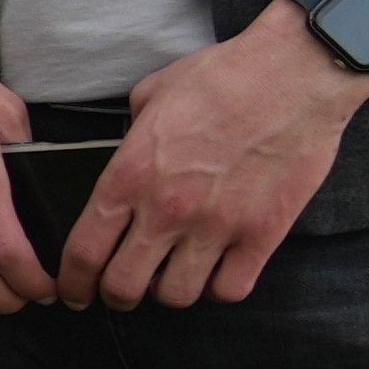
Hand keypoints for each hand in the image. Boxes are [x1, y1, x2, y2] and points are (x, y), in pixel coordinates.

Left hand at [66, 3, 368, 308]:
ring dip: (170, 291)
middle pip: (123, 287)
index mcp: (130, 175)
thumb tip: (126, 162)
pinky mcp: (263, 234)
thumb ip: (130, 140)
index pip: (84, 253)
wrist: (295, 72)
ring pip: (177, 296)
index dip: (73, 283)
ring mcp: (217, 225)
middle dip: (117, 295)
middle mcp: (167, 209)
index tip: (75, 292)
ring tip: (174, 274)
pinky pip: (230, 289)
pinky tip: (219, 270)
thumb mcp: (151, 96)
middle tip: (122, 290)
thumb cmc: (223, 76)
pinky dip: (220, 287)